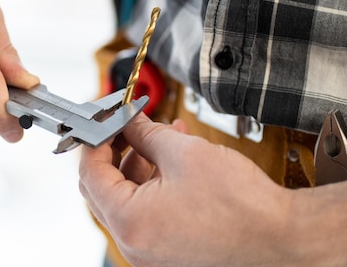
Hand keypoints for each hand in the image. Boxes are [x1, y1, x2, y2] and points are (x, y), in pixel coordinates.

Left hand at [79, 114, 296, 266]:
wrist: (283, 239)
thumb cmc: (241, 206)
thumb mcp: (183, 152)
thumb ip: (144, 133)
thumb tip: (128, 121)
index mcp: (130, 221)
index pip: (91, 173)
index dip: (96, 140)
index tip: (105, 122)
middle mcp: (134, 244)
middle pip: (103, 188)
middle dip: (114, 151)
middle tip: (125, 126)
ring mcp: (149, 252)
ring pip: (126, 199)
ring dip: (136, 165)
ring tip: (157, 136)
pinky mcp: (166, 252)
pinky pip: (146, 213)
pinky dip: (151, 186)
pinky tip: (169, 160)